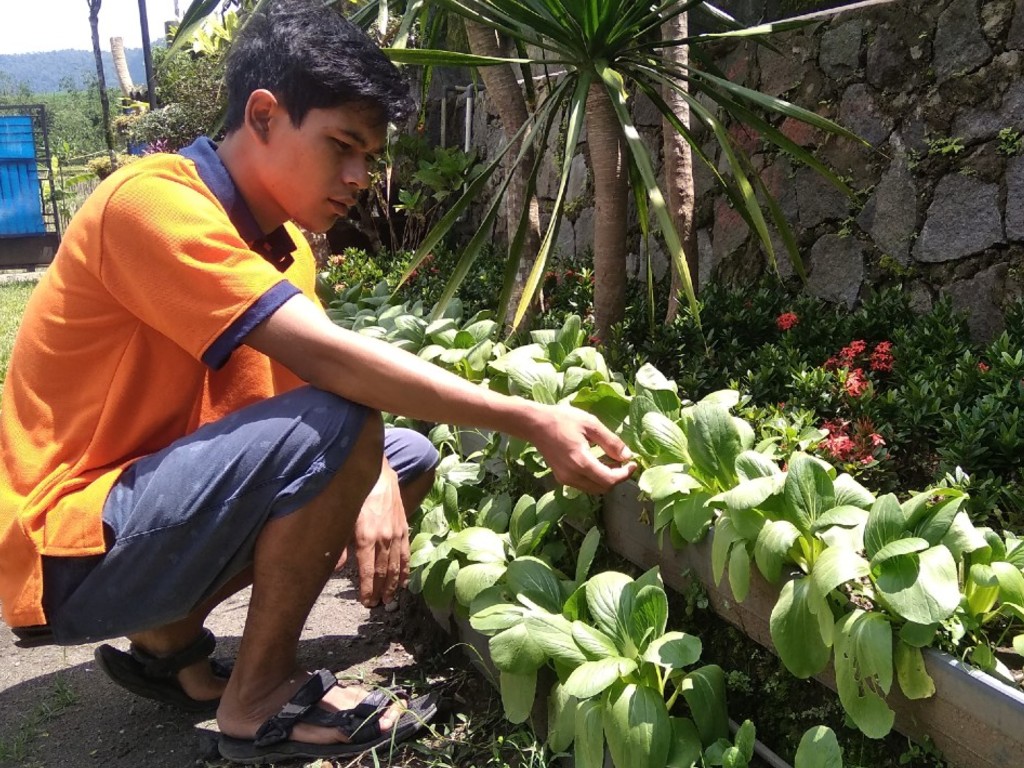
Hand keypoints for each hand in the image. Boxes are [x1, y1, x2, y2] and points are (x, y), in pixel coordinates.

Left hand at [350, 460, 408, 606]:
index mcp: (366, 537)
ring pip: (396, 566)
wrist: (378, 475)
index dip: (367, 589)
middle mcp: (384, 538)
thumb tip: (336, 569)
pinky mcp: (404, 529)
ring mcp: (396, 534)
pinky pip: (406, 554)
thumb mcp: (342, 520)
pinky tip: (403, 582)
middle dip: (379, 590)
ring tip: (389, 599)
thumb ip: (339, 546)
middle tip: (376, 605)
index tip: (366, 602)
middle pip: (383, 572)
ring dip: (392, 585)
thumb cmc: (355, 497)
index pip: (367, 570)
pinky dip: (405, 570)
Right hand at [528, 403, 635, 493]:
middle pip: (603, 488)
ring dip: (606, 479)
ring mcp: (565, 479)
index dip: (625, 474)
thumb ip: (611, 442)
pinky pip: (584, 484)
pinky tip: (596, 462)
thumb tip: (627, 456)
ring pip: (594, 489)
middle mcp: (572, 475)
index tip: (633, 463)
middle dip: (617, 477)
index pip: (609, 480)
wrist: (535, 424)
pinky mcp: (561, 478)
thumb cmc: (562, 419)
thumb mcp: (591, 424)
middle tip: (623, 461)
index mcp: (581, 462)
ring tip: (610, 460)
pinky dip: (595, 478)